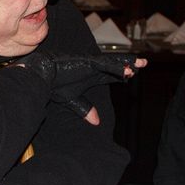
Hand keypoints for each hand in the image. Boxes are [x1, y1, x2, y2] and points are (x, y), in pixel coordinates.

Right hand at [14, 52, 146, 124]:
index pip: (111, 74)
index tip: (133, 75)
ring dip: (126, 64)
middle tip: (144, 64)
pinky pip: (106, 65)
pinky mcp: (87, 62)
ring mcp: (91, 63)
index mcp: (90, 75)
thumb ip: (85, 109)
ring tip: (140, 65)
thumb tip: (96, 122)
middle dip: (129, 64)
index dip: (123, 74)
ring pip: (113, 62)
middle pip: (115, 65)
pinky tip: (127, 71)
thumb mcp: (72, 100)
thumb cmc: (53, 86)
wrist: (40, 76)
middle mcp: (93, 67)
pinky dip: (116, 68)